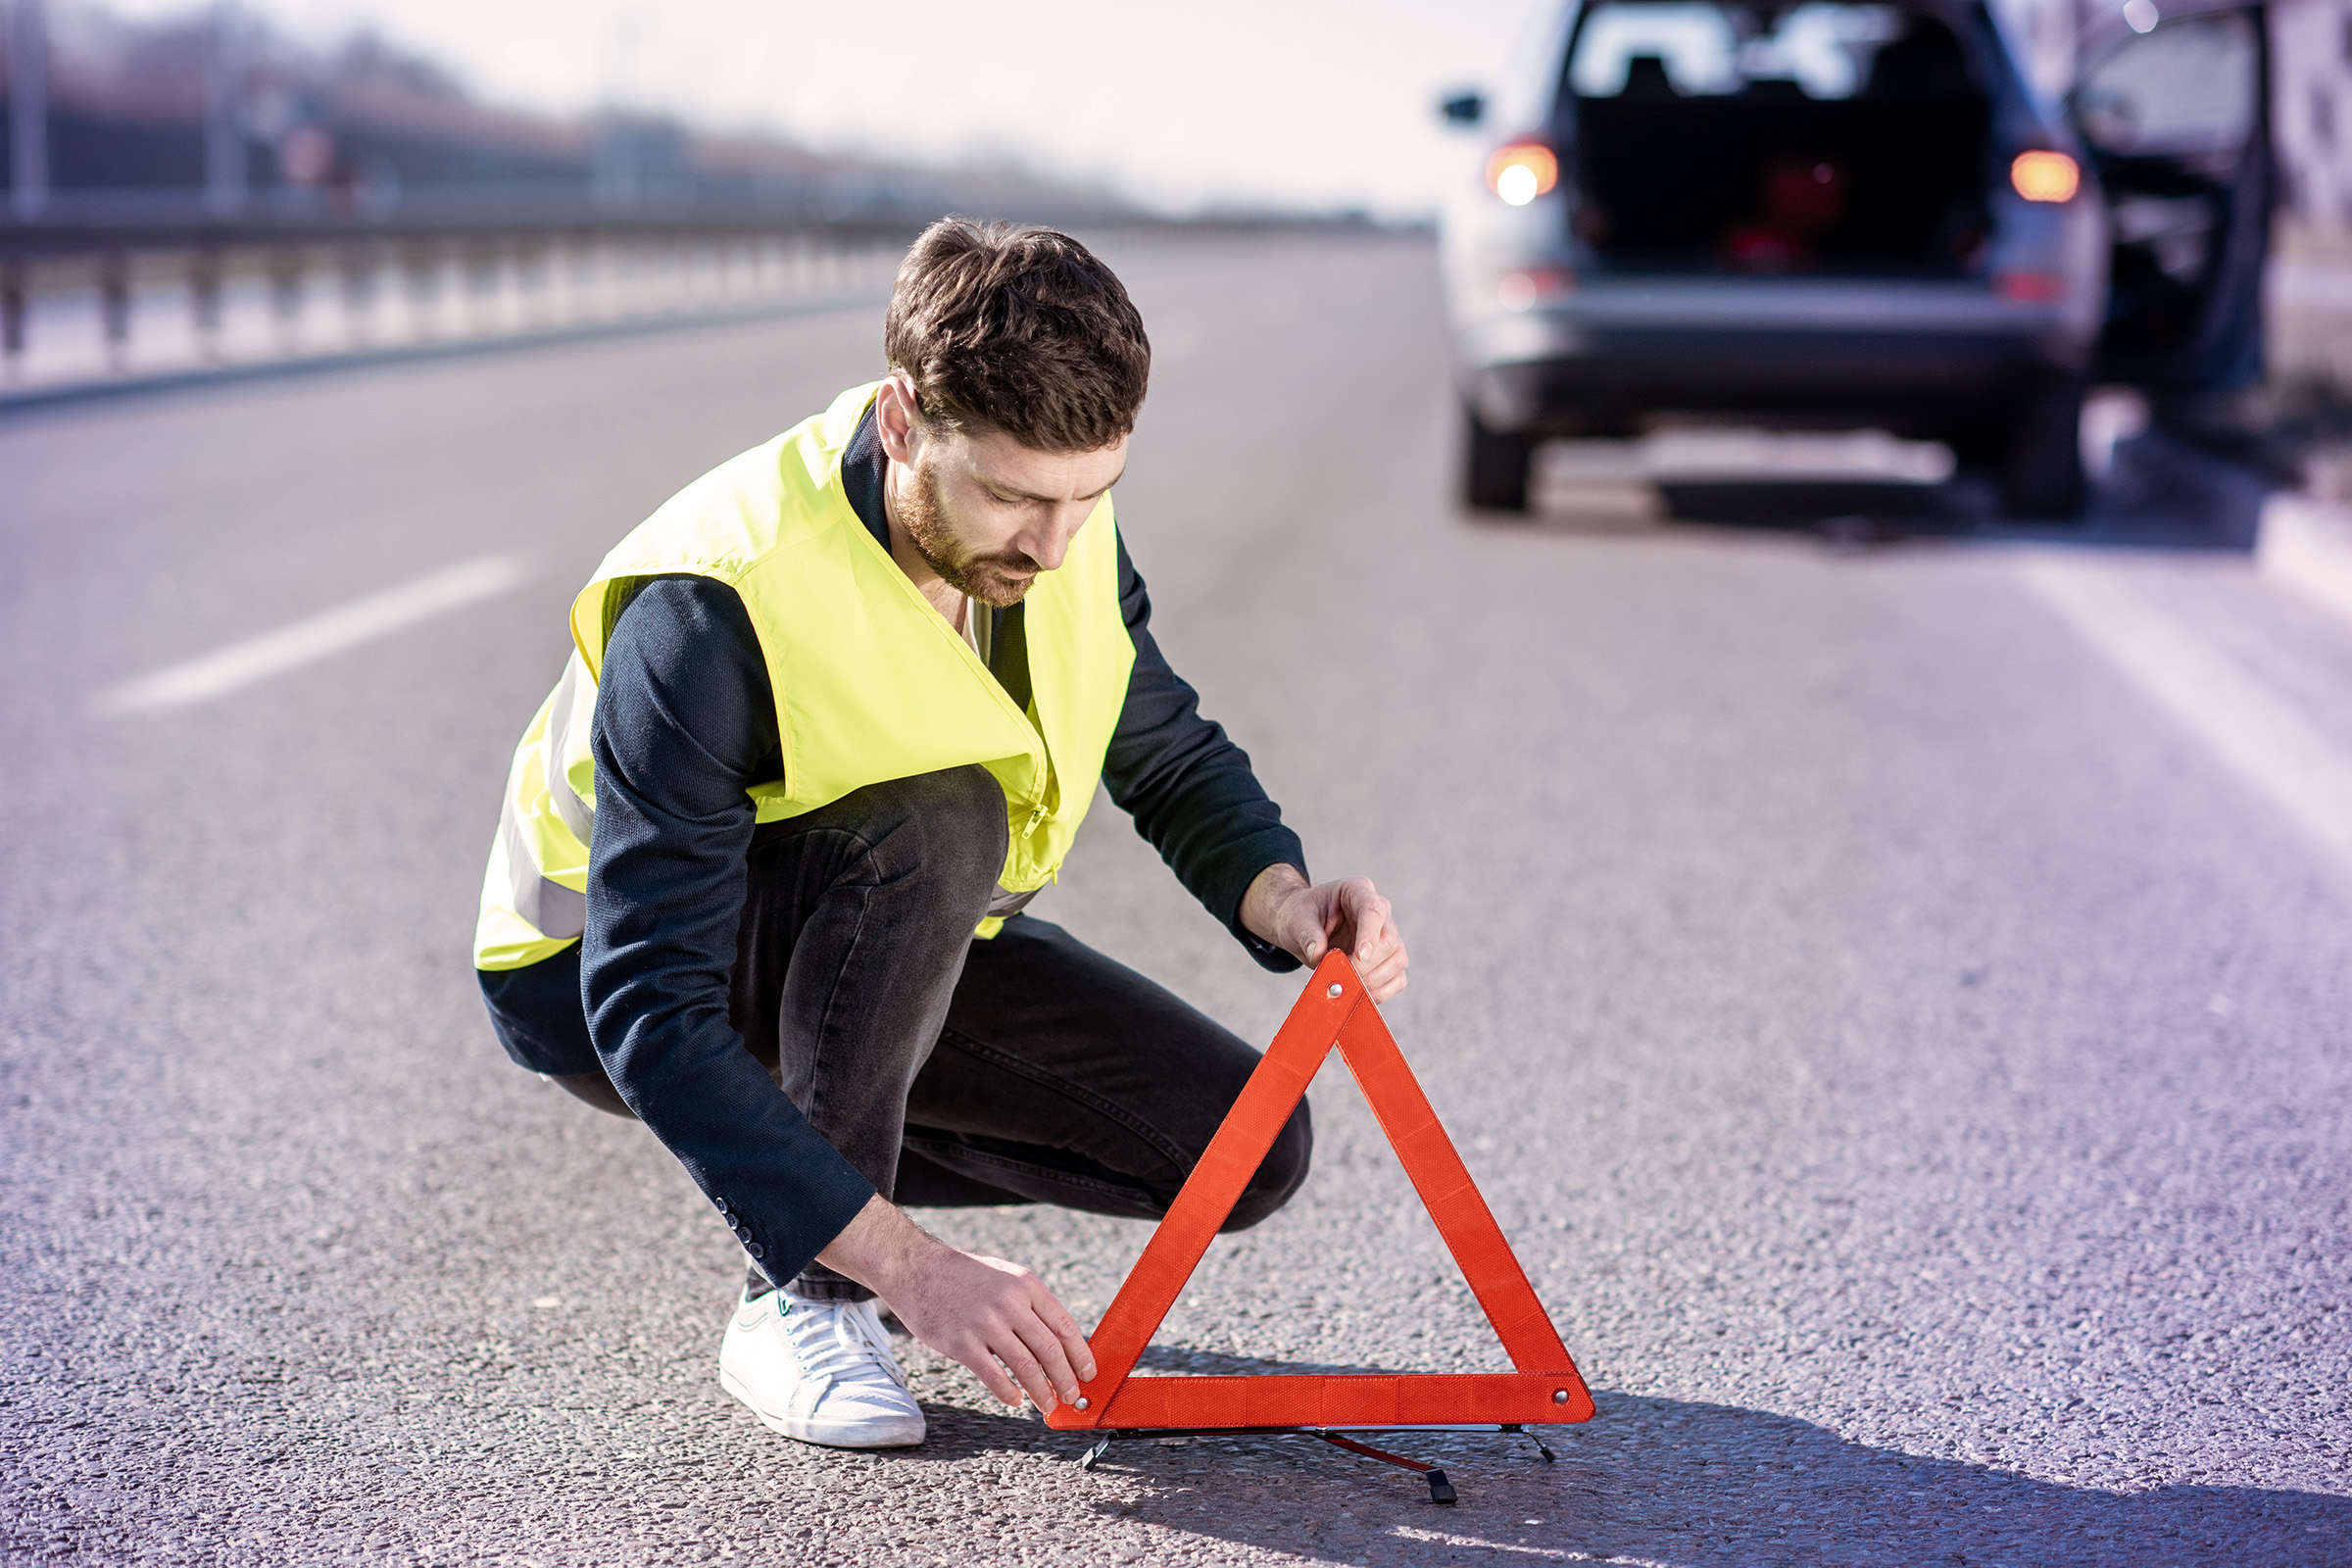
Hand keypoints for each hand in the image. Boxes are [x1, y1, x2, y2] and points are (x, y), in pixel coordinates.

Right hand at [815, 1196, 1095, 1410]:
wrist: (917, 1269)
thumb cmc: (965, 1276)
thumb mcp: (1006, 1276)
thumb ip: (1031, 1304)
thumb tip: (1059, 1341)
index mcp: (1026, 1285)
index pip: (1065, 1326)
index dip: (1080, 1355)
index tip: (1087, 1373)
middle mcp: (1010, 1303)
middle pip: (1050, 1350)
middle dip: (1066, 1379)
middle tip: (1071, 1396)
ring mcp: (985, 1323)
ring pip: (1026, 1366)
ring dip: (1042, 1391)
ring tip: (1048, 1405)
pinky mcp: (961, 1343)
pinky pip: (994, 1376)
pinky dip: (1009, 1392)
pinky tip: (1015, 1400)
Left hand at [1240, 865, 1409, 1003]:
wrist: (1301, 928)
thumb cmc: (1300, 917)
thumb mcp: (1296, 920)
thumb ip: (1307, 935)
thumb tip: (1318, 954)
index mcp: (1358, 890)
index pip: (1373, 910)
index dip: (1369, 935)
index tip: (1359, 957)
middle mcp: (1379, 910)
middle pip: (1389, 940)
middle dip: (1366, 965)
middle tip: (1341, 977)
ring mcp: (1385, 935)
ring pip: (1398, 960)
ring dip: (1374, 980)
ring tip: (1346, 987)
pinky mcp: (1387, 958)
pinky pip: (1397, 978)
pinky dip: (1381, 991)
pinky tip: (1359, 994)